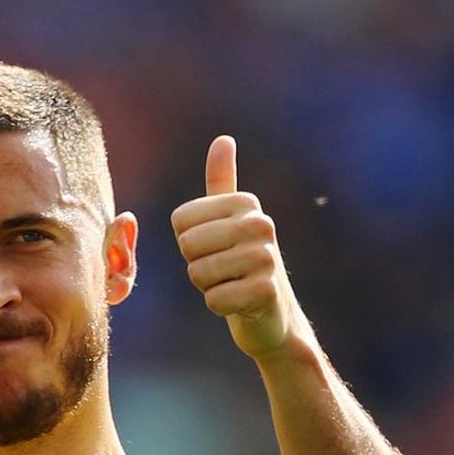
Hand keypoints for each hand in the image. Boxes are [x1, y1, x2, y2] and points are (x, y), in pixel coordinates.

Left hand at [170, 136, 307, 360]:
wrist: (272, 315)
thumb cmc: (241, 264)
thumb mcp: (229, 220)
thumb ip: (222, 182)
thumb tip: (223, 139)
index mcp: (245, 203)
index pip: (181, 222)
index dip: (190, 243)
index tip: (216, 249)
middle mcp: (260, 224)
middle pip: (187, 246)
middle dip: (197, 266)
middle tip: (224, 271)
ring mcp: (266, 257)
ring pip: (198, 274)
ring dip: (209, 287)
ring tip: (233, 284)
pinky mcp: (266, 291)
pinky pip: (214, 300)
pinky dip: (220, 306)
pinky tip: (240, 304)